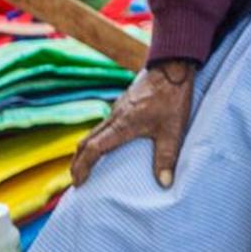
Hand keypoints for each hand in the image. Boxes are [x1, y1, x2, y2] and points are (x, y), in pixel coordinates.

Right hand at [69, 60, 195, 187]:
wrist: (172, 68)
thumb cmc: (172, 98)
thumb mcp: (173, 130)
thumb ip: (167, 156)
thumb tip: (165, 183)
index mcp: (122, 125)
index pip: (93, 149)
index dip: (83, 167)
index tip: (78, 183)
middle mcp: (114, 117)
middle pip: (86, 141)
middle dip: (78, 162)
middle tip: (77, 180)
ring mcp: (117, 109)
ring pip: (93, 132)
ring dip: (86, 150)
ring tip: (88, 166)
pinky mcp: (123, 104)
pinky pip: (103, 124)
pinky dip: (97, 138)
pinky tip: (107, 144)